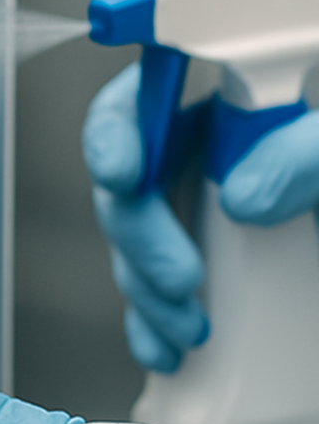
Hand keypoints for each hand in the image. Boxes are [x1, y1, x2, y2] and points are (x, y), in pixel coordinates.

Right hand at [83, 63, 318, 371]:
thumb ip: (316, 148)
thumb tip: (246, 196)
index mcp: (251, 82)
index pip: (155, 78)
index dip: (123, 122)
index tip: (124, 171)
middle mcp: (220, 135)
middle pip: (133, 168)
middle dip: (138, 230)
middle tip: (179, 280)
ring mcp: (211, 196)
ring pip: (137, 232)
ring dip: (144, 284)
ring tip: (184, 327)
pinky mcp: (217, 251)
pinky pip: (157, 279)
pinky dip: (153, 319)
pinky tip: (168, 346)